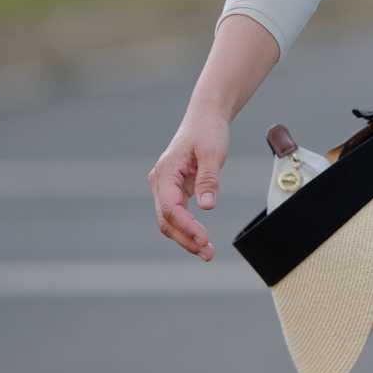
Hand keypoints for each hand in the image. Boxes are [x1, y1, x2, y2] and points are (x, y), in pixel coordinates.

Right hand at [149, 106, 229, 258]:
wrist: (205, 118)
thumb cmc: (208, 132)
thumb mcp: (212, 152)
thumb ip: (208, 179)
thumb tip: (207, 206)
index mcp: (166, 172)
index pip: (170, 207)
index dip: (185, 226)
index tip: (204, 239)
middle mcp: (160, 182)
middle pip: (166, 219)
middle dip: (185, 239)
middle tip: (208, 254)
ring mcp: (165, 187)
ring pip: (169, 220)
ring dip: (186, 238)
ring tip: (207, 253)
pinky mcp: (175, 190)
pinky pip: (177, 214)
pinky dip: (187, 229)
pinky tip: (201, 240)